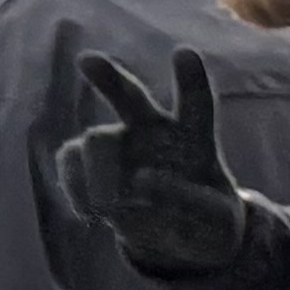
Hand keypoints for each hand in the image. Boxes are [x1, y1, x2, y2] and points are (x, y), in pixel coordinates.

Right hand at [63, 47, 250, 280]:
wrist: (179, 236)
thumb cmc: (209, 222)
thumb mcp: (219, 222)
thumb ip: (192, 202)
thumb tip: (142, 180)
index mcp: (194, 137)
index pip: (196, 105)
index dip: (191, 80)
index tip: (186, 53)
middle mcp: (152, 129)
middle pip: (130, 97)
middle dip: (110, 79)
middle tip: (88, 60)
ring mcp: (117, 141)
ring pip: (96, 140)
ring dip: (101, 179)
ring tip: (113, 211)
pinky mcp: (87, 159)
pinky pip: (70, 160)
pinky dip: (77, 189)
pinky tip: (92, 215)